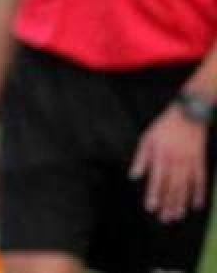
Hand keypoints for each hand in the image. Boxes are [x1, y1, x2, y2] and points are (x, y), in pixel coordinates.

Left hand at [130, 105, 208, 221]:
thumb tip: (133, 176)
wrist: (188, 115)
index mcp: (160, 156)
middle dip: (168, 204)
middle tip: (164, 218)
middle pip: (171, 187)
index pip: (156, 179)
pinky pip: (200, 180)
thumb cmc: (164, 127)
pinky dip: (199, 193)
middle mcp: (175, 161)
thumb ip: (141, 158)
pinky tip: (196, 205)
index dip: (154, 194)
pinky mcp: (199, 161)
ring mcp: (189, 162)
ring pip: (185, 186)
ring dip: (181, 202)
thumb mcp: (147, 138)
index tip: (151, 207)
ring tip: (177, 216)